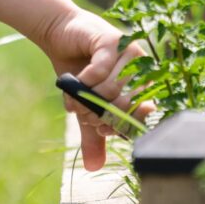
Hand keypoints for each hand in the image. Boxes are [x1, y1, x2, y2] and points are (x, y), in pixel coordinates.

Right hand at [39, 5, 153, 170]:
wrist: (61, 36)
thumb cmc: (80, 71)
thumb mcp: (86, 107)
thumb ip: (93, 133)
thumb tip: (94, 167)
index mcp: (143, 83)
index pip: (142, 113)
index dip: (122, 125)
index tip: (102, 129)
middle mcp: (142, 67)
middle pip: (128, 103)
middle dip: (102, 115)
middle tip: (84, 116)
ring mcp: (129, 52)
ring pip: (113, 88)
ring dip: (89, 100)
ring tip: (75, 102)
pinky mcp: (112, 39)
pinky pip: (100, 70)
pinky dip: (85, 81)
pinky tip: (76, 80)